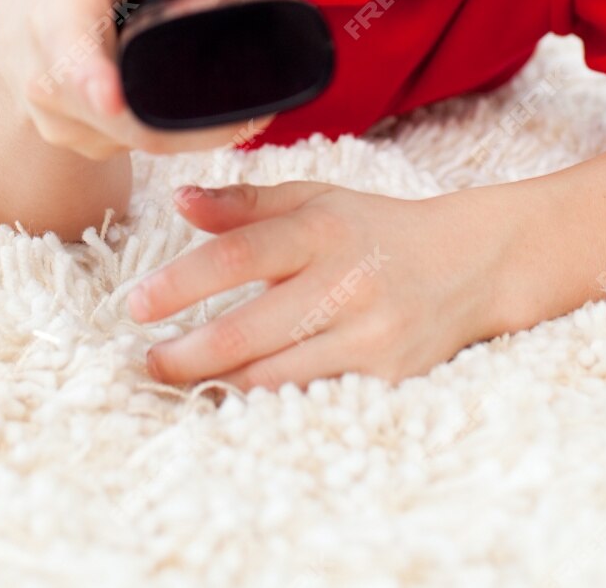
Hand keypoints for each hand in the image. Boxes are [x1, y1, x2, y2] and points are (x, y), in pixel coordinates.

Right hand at [0, 0, 278, 160]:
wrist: (18, 24)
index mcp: (53, 17)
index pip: (67, 55)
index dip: (89, 81)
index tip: (110, 100)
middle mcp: (48, 82)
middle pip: (122, 120)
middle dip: (187, 120)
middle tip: (256, 109)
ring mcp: (65, 123)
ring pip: (143, 138)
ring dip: (192, 123)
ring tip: (236, 93)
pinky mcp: (87, 145)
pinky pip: (143, 144)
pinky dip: (177, 125)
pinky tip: (198, 98)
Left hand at [124, 181, 512, 390]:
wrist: (469, 265)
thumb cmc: (373, 229)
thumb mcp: (315, 200)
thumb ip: (246, 203)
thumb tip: (179, 201)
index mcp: (322, 229)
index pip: (238, 256)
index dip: (180, 284)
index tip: (136, 305)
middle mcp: (346, 282)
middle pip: (246, 331)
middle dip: (185, 353)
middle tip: (149, 360)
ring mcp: (369, 336)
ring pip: (273, 378)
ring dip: (215, 385)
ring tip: (181, 380)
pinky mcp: (387, 379)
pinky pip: (310, 401)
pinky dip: (265, 405)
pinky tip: (235, 400)